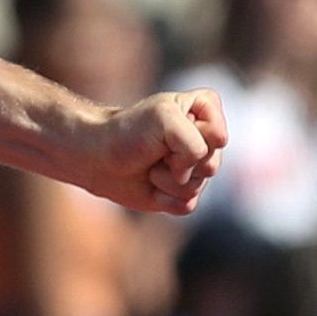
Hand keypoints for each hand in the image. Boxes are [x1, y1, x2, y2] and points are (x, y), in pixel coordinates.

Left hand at [65, 89, 227, 216]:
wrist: (98, 158)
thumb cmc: (129, 132)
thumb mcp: (165, 119)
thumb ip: (196, 140)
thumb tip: (199, 176)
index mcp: (204, 110)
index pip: (218, 135)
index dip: (193, 137)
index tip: (166, 128)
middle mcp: (204, 139)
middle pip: (212, 164)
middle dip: (179, 162)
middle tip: (156, 151)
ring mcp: (194, 167)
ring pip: (199, 186)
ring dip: (168, 180)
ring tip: (151, 167)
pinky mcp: (182, 193)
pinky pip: (188, 205)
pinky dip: (165, 198)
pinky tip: (151, 185)